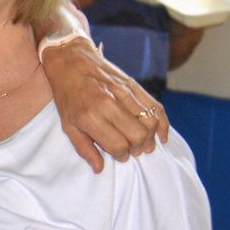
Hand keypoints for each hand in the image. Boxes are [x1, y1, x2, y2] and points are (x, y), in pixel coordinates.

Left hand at [41, 40, 163, 171]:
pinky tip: (161, 135)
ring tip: (144, 143)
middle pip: (138, 136)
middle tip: (132, 150)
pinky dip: (162, 123)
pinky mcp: (134, 85)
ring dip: (150, 138)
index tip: (119, 155)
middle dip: (137, 149)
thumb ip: (84, 148)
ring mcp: (124, 93)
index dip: (121, 155)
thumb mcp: (68, 125)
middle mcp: (109, 105)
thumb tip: (100, 169)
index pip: (118, 146)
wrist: (70, 60)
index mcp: (90, 117)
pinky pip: (156, 106)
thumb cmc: (67, 95)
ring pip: (150, 122)